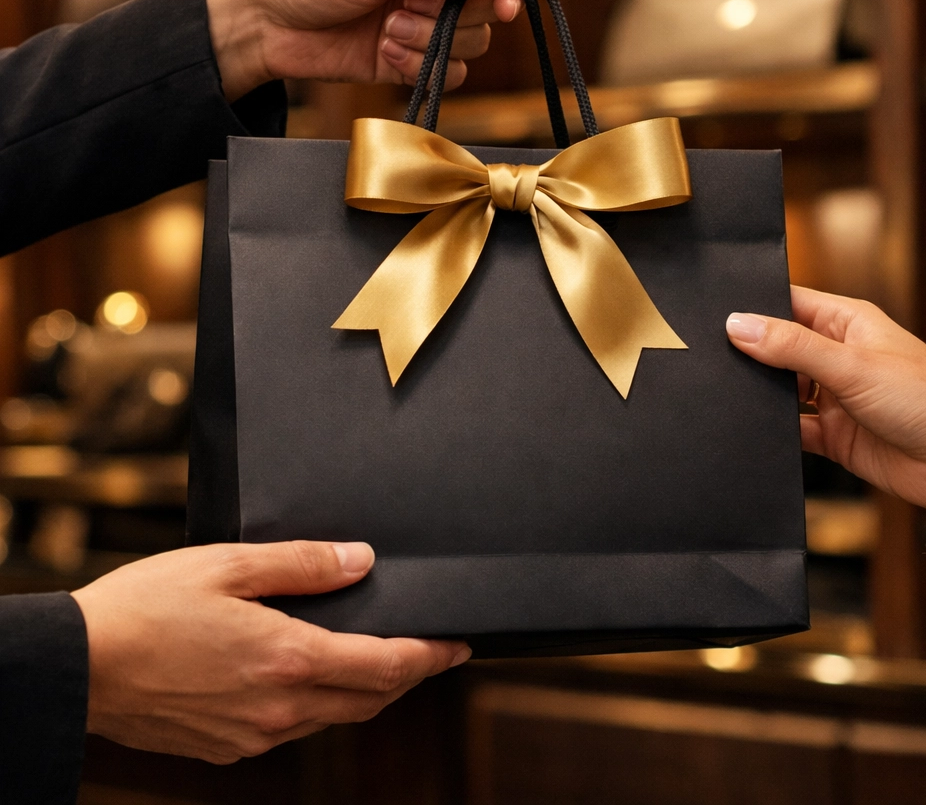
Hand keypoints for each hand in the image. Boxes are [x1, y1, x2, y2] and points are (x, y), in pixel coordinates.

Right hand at [70, 541, 469, 762]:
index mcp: (288, 659)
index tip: (459, 645)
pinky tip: (312, 679)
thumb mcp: (230, 565)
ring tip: (380, 660)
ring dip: (366, 692)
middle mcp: (278, 709)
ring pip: (333, 718)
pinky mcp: (225, 749)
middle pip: (369, 700)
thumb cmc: (149, 606)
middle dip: (409, 676)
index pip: (385, 667)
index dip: (430, 656)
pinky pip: (293, 731)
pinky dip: (321, 706)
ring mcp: (252, 736)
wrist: (79, 666)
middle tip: (432, 651)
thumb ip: (304, 564)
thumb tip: (361, 561)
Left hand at [205, 0, 523, 100]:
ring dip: (431, 44)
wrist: (262, 26)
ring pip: (471, 42)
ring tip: (388, 33)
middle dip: (456, 17)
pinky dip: (420, 68)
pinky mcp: (409, 57)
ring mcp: (421, 19)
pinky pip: (447, 72)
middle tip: (408, 12)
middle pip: (486, 4)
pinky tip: (385, 55)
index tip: (505, 7)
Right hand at [725, 285, 925, 510]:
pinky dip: (775, 431)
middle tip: (716, 359)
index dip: (756, 309)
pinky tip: (757, 429)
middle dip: (752, 354)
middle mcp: (838, 356)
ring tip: (731, 393)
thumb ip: (792, 347)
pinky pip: (792, 429)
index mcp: (847, 324)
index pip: (789, 304)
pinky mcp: (834, 435)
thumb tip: (739, 325)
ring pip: (782, 389)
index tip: (718, 317)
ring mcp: (835, 396)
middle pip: (779, 348)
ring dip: (762, 394)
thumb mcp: (851, 365)